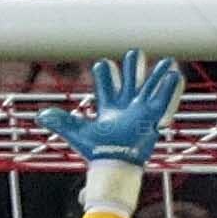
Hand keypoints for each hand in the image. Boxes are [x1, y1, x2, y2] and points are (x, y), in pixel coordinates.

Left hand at [43, 51, 185, 211]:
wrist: (113, 165)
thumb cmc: (96, 151)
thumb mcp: (77, 132)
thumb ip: (61, 122)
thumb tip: (41, 115)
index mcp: (108, 107)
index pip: (107, 85)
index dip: (105, 74)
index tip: (102, 65)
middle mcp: (126, 107)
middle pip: (131, 82)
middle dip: (133, 68)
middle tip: (135, 53)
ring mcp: (140, 111)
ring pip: (150, 88)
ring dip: (158, 75)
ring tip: (167, 61)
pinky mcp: (152, 118)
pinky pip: (163, 100)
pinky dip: (169, 88)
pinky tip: (175, 75)